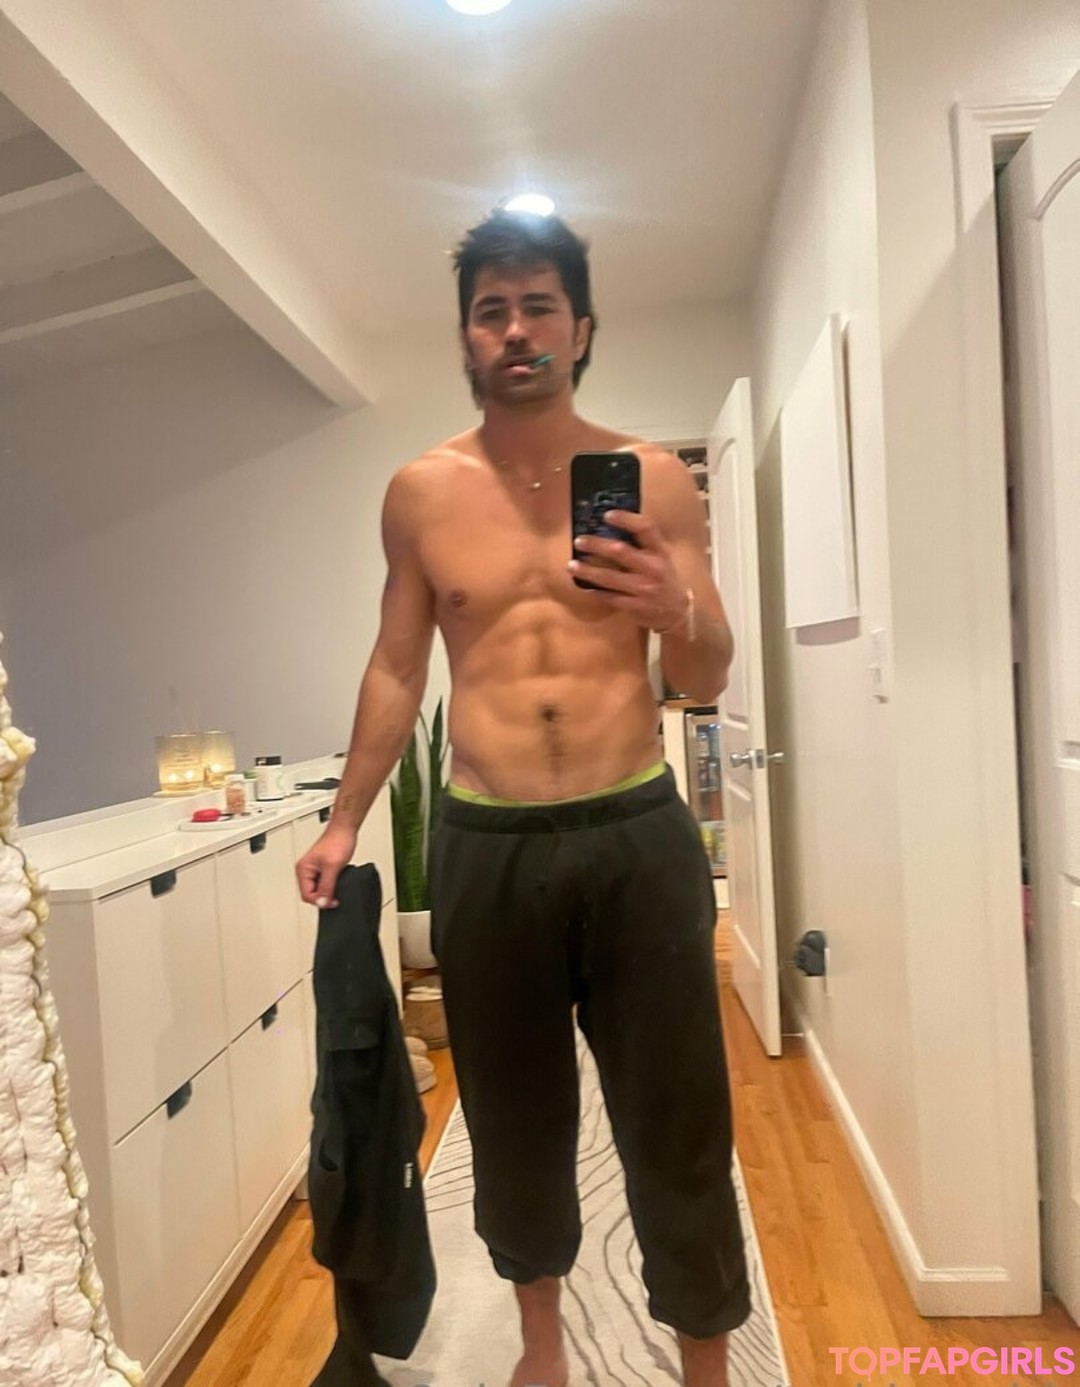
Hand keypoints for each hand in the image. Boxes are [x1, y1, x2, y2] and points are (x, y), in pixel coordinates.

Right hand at [295, 823, 356, 908]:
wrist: (345, 830)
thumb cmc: (337, 842)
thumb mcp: (332, 867)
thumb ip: (326, 886)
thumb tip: (322, 903)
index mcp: (303, 870)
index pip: (306, 895)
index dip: (320, 901)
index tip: (333, 901)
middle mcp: (305, 870)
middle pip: (311, 894)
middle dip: (323, 897)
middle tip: (335, 897)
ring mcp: (313, 869)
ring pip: (318, 890)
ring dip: (328, 891)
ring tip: (337, 887)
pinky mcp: (322, 869)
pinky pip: (324, 884)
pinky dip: (331, 886)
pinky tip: (338, 882)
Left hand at [569, 509, 688, 631]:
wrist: (678, 612)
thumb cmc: (664, 578)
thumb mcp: (661, 557)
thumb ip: (642, 543)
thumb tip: (610, 526)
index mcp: (660, 551)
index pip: (646, 528)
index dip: (626, 519)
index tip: (607, 515)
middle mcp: (653, 568)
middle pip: (621, 552)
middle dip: (597, 545)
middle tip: (579, 541)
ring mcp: (644, 589)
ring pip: (610, 578)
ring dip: (588, 571)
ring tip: (571, 565)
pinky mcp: (636, 606)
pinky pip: (610, 598)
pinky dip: (595, 591)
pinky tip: (584, 586)